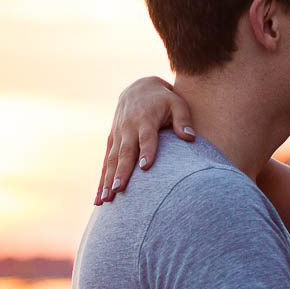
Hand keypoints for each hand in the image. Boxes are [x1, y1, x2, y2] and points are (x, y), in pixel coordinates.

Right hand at [98, 77, 192, 203]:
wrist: (137, 88)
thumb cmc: (163, 100)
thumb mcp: (177, 103)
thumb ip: (183, 120)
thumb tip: (190, 138)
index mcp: (145, 119)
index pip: (146, 137)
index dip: (146, 151)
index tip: (145, 167)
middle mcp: (128, 128)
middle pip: (125, 152)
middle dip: (121, 172)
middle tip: (119, 190)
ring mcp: (117, 136)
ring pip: (111, 161)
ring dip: (107, 180)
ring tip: (105, 200)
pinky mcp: (111, 142)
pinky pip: (105, 163)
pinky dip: (102, 180)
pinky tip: (99, 199)